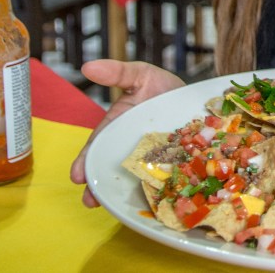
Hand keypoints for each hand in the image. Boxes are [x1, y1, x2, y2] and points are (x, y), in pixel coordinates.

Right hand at [69, 59, 184, 206]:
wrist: (197, 98)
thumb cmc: (164, 87)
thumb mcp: (142, 75)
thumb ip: (118, 73)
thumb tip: (87, 66)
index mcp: (118, 128)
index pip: (98, 145)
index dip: (86, 160)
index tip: (77, 175)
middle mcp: (130, 148)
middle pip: (110, 168)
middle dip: (97, 185)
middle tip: (90, 199)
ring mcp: (150, 161)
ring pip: (131, 180)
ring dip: (119, 194)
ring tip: (110, 207)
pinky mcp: (170, 169)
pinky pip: (159, 183)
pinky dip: (153, 195)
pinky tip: (150, 204)